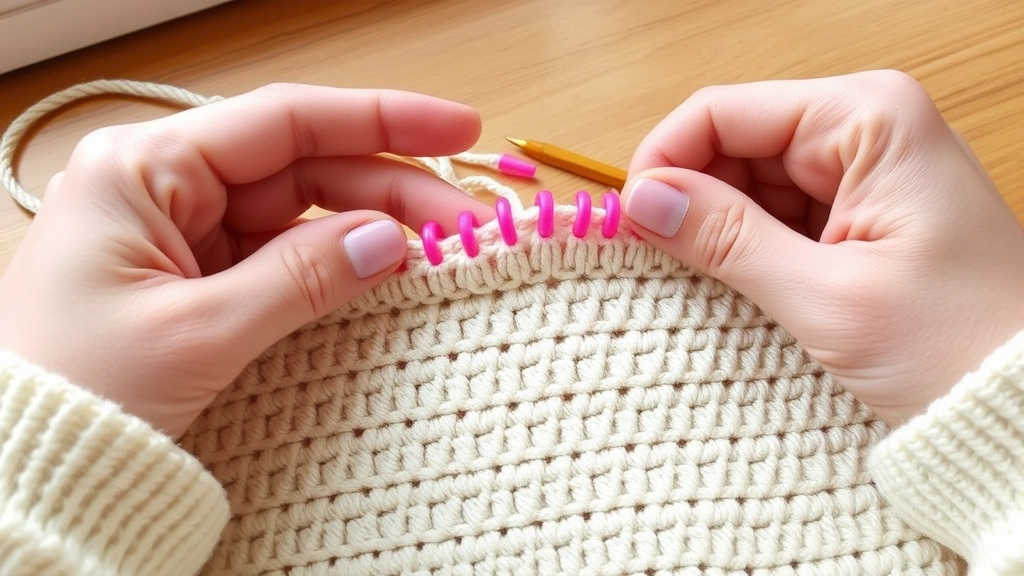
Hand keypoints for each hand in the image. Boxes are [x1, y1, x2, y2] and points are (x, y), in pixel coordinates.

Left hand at [0, 83, 490, 437]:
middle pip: (302, 165)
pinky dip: (334, 265)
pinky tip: (383, 271)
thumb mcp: (198, 331)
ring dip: (369, 227)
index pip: (283, 121)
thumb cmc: (77, 390)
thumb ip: (301, 277)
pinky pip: (281, 255)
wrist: (23, 467)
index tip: (456, 127)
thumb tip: (389, 239)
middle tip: (464, 220)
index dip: (380, 118)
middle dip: (387, 186)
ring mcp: (182, 233)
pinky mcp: (196, 277)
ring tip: (439, 248)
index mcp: (143, 169)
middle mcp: (164, 186)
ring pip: (299, 211)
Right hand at [621, 70, 1023, 425]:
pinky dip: (748, 250)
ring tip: (712, 286)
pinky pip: (778, 215)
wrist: (1022, 410)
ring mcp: (862, 172)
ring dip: (719, 231)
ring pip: (748, 183)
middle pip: (733, 143)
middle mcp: (865, 129)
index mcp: (868, 118)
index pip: (725, 111)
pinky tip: (745, 289)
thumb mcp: (826, 295)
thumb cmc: (955, 346)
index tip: (629, 221)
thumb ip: (726, 238)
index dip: (665, 160)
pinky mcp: (858, 214)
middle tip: (660, 263)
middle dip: (692, 200)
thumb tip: (639, 199)